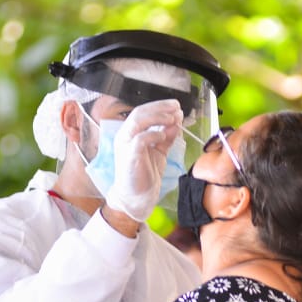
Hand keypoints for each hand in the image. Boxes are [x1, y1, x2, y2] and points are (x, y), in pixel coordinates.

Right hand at [104, 100, 183, 221]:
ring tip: (172, 118)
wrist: (137, 196)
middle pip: (140, 112)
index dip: (160, 106)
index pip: (143, 111)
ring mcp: (125, 145)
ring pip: (138, 121)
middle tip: (176, 107)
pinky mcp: (129, 156)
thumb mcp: (160, 150)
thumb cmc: (145, 173)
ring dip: (157, 117)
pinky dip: (153, 134)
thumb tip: (176, 120)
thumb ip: (167, 136)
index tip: (176, 105)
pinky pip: (139, 139)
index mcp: (131, 133)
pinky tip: (163, 136)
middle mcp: (125, 135)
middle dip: (160, 107)